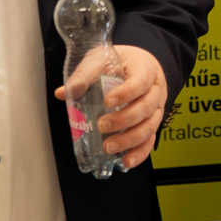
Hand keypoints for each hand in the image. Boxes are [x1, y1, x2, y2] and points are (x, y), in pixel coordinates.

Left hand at [55, 43, 168, 170]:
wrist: (136, 64)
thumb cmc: (120, 61)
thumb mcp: (102, 59)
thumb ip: (85, 75)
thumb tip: (63, 93)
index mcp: (146, 69)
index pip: (140, 82)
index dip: (126, 93)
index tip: (107, 101)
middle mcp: (156, 90)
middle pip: (146, 107)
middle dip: (124, 119)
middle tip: (102, 125)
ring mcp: (156, 109)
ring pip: (150, 127)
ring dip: (130, 140)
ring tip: (108, 146)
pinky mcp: (152, 124)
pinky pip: (150, 141)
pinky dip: (140, 153)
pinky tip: (126, 161)